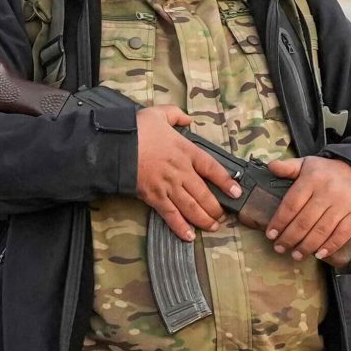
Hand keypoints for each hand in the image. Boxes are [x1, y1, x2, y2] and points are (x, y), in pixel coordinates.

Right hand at [133, 106, 238, 240]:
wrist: (114, 145)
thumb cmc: (136, 129)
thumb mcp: (159, 113)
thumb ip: (176, 115)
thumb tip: (187, 120)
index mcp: (185, 151)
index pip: (213, 168)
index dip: (227, 181)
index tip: (236, 192)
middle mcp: (181, 171)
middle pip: (204, 194)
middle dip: (216, 208)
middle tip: (224, 216)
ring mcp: (168, 186)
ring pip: (191, 208)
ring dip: (204, 220)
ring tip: (213, 227)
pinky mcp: (154, 197)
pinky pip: (171, 215)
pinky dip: (181, 227)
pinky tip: (189, 236)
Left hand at [264, 155, 350, 259]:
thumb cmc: (327, 173)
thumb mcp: (307, 164)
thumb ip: (288, 167)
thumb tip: (271, 166)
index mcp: (312, 179)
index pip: (291, 204)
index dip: (279, 222)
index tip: (271, 234)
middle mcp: (329, 191)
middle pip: (305, 221)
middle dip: (289, 238)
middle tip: (280, 248)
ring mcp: (345, 204)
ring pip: (321, 230)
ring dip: (306, 246)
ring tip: (296, 255)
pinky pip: (342, 235)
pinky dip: (330, 247)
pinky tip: (319, 254)